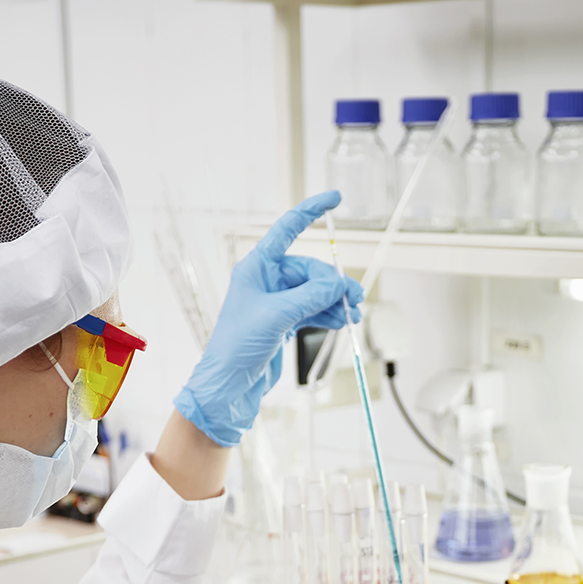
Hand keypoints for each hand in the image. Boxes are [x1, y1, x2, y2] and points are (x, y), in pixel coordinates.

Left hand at [174, 190, 363, 446]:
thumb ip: (311, 296)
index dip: (310, 212)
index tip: (335, 199)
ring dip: (334, 301)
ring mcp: (275, 302)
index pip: (287, 229)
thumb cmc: (237, 345)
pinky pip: (311, 310)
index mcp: (256, 267)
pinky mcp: (282, 322)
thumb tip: (339, 282)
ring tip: (353, 314)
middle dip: (333, 283)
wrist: (228, 384)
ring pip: (314, 292)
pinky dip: (327, 314)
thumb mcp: (277, 316)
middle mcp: (266, 280)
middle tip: (355, 298)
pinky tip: (342, 321)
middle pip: (309, 270)